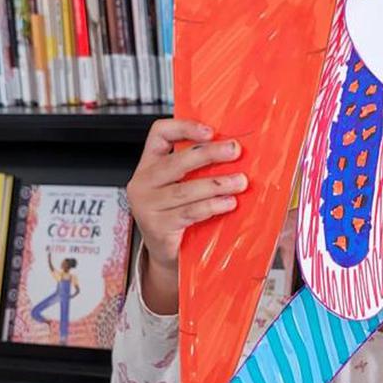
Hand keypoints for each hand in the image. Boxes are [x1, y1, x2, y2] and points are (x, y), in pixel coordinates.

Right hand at [126, 119, 245, 313]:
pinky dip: (212, 206)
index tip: (211, 131)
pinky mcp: (157, 226)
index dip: (184, 127)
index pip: (159, 133)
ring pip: (185, 189)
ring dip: (217, 184)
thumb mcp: (182, 186)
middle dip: (210, 154)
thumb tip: (233, 148)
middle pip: (177, 161)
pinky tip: (229, 203)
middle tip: (235, 151)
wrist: (167, 255)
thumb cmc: (179, 215)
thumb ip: (197, 168)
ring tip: (240, 182)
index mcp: (148, 164)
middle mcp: (142, 182)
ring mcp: (146, 205)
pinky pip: (189, 212)